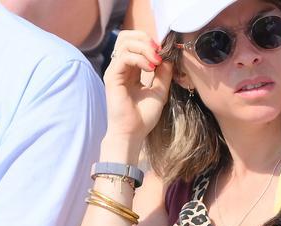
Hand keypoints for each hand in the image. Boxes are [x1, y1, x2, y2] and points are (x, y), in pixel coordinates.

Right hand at [102, 30, 174, 147]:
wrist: (132, 133)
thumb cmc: (143, 116)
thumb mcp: (160, 90)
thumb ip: (163, 73)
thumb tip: (168, 57)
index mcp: (130, 70)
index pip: (135, 43)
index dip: (151, 43)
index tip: (165, 54)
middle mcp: (120, 68)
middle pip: (127, 37)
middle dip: (146, 39)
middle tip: (159, 53)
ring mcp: (115, 72)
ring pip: (126, 43)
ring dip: (145, 48)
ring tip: (156, 61)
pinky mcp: (112, 77)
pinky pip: (125, 57)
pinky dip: (140, 58)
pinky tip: (150, 68)